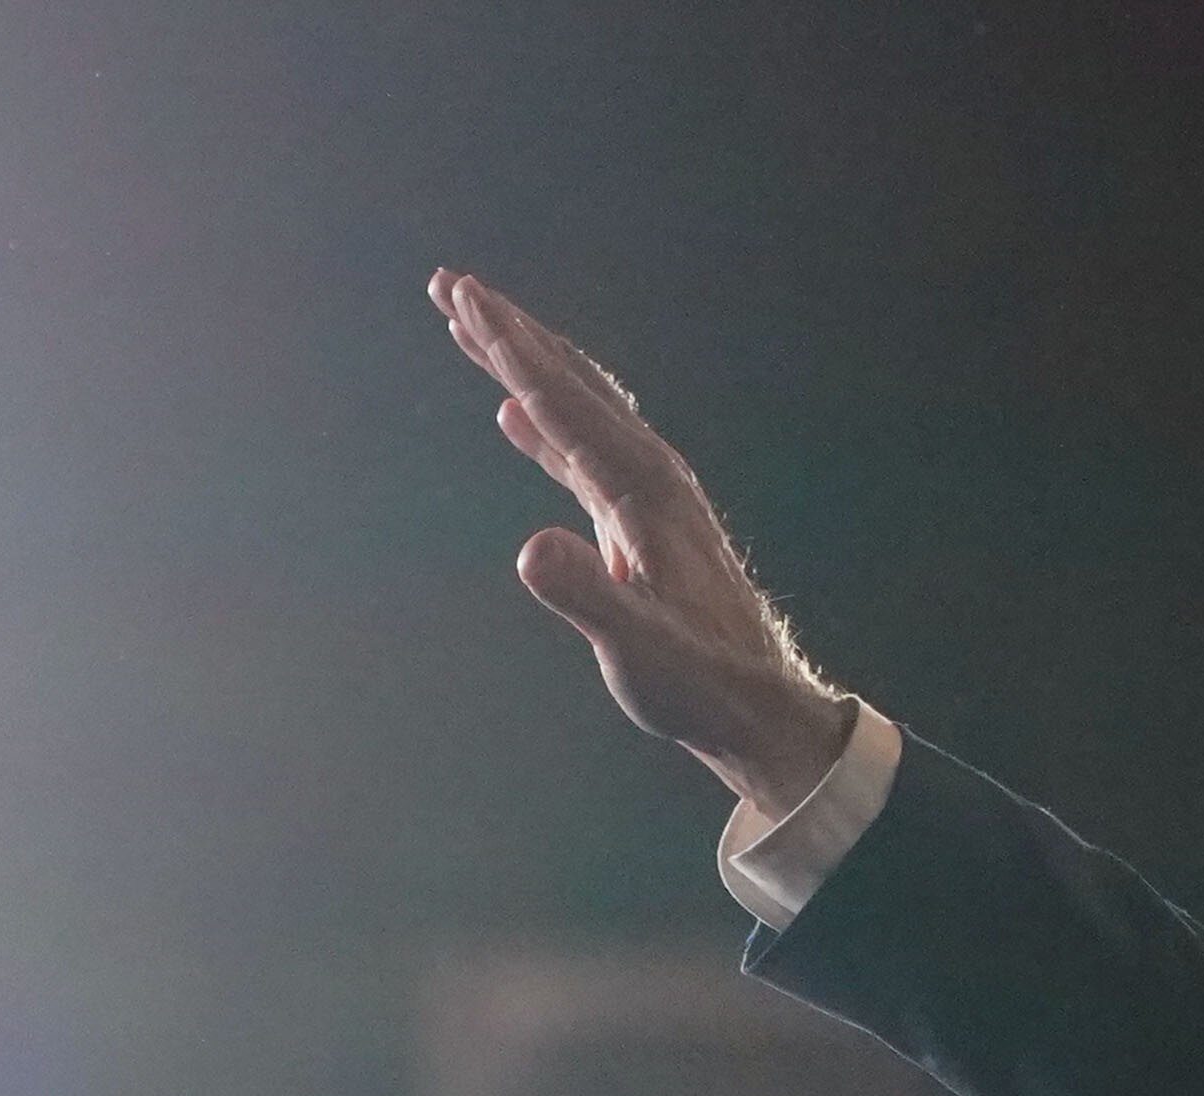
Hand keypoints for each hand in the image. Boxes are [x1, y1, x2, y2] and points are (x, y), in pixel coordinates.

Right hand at [430, 268, 858, 816]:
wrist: (755, 704)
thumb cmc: (697, 682)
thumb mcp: (637, 649)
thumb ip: (586, 596)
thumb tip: (530, 550)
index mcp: (643, 491)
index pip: (565, 406)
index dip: (512, 354)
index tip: (466, 302)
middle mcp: (649, 475)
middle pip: (570, 383)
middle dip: (508, 331)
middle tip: (448, 284)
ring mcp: (646, 493)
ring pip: (576, 406)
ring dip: (524, 364)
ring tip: (472, 325)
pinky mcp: (638, 519)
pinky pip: (582, 449)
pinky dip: (544, 420)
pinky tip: (512, 414)